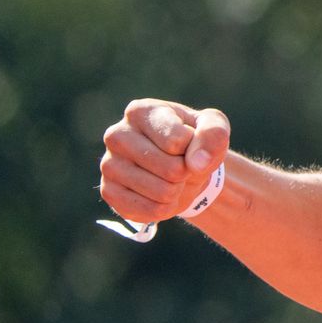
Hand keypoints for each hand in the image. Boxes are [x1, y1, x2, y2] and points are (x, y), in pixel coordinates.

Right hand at [99, 99, 231, 223]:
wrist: (181, 167)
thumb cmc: (195, 140)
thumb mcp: (213, 126)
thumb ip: (213, 134)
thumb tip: (197, 163)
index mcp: (141, 111)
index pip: (178, 141)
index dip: (195, 148)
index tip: (189, 142)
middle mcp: (117, 135)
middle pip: (171, 169)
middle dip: (187, 172)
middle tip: (181, 165)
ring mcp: (108, 164)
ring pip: (162, 192)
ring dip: (178, 190)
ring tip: (171, 178)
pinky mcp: (108, 192)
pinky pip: (150, 211)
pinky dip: (166, 207)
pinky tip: (159, 194)